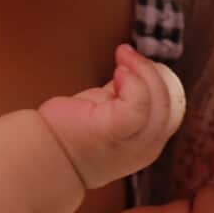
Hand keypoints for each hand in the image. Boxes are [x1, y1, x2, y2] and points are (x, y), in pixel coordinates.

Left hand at [38, 44, 185, 189]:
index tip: (133, 66)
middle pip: (168, 105)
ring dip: (142, 71)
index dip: (158, 84)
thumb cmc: (69, 135)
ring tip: (122, 58)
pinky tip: (117, 73)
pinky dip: (133, 82)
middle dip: (151, 72)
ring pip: (158, 102)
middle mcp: (147, 149)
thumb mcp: (107, 114)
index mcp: (146, 145)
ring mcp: (135, 144)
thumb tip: (130, 73)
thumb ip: (123, 100)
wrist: (44, 157)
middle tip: (126, 55)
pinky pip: (140, 103)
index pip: (169, 111)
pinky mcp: (117, 132)